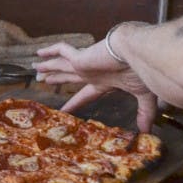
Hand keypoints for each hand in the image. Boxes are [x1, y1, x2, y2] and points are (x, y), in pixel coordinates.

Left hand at [34, 41, 159, 131]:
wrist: (141, 52)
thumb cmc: (143, 71)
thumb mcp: (143, 96)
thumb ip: (143, 113)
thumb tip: (147, 131)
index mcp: (105, 82)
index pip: (85, 94)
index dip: (74, 102)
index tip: (64, 109)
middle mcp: (92, 72)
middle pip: (69, 77)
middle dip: (56, 78)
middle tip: (43, 80)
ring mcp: (85, 64)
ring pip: (61, 65)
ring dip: (48, 67)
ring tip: (35, 68)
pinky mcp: (81, 57)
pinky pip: (61, 51)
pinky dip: (50, 52)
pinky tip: (39, 53)